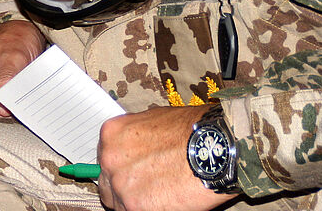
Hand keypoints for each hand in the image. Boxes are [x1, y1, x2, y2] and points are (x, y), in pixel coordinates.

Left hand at [98, 106, 236, 210]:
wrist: (216, 146)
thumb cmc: (193, 130)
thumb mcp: (155, 119)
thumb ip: (137, 138)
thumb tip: (137, 149)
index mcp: (111, 135)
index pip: (105, 161)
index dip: (121, 169)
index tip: (133, 175)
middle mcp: (110, 158)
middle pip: (107, 184)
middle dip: (123, 188)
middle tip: (146, 190)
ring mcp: (121, 183)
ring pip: (118, 203)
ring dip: (135, 202)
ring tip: (160, 197)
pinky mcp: (135, 206)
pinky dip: (150, 210)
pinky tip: (167, 203)